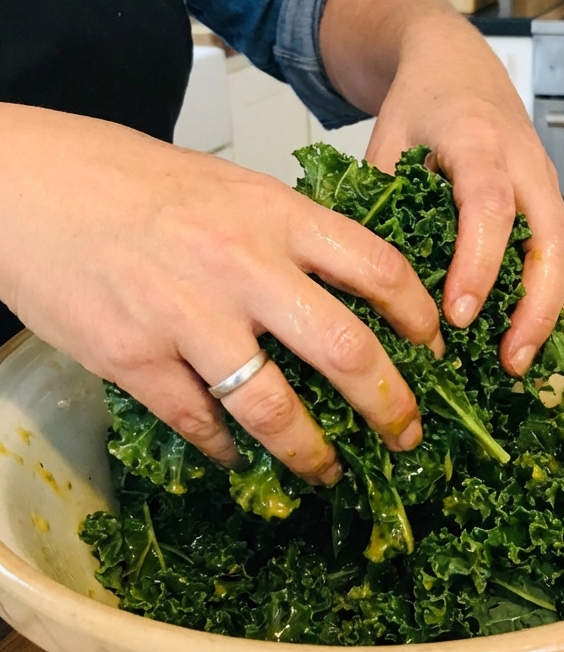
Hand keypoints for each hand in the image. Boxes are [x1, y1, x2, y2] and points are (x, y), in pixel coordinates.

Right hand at [0, 105, 442, 482]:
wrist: (30, 184)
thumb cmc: (130, 181)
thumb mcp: (228, 187)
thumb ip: (287, 233)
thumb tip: (348, 287)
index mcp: (273, 213)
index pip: (379, 267)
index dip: (420, 318)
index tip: (435, 351)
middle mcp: (240, 264)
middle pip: (345, 349)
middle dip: (389, 405)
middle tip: (406, 436)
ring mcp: (186, 315)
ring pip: (274, 407)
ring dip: (312, 451)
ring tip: (328, 470)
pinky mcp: (133, 358)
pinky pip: (198, 422)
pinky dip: (226, 449)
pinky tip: (236, 455)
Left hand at [320, 0, 563, 373]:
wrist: (458, 63)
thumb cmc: (420, 103)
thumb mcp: (385, 139)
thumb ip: (379, 201)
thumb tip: (364, 280)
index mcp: (477, 140)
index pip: (490, 205)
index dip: (479, 263)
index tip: (459, 316)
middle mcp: (525, 162)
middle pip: (552, 239)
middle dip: (536, 306)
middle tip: (508, 361)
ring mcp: (546, 182)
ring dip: (552, 312)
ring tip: (519, 364)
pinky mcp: (552, 200)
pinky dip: (555, 299)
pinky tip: (530, 338)